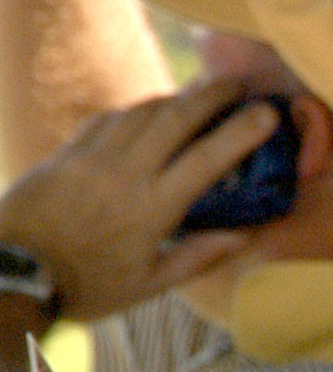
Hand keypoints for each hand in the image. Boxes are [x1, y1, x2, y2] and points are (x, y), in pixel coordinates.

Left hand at [0, 80, 267, 319]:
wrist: (10, 271)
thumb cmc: (84, 286)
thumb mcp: (147, 286)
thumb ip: (197, 258)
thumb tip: (243, 237)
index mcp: (152, 208)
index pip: (207, 157)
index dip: (242, 130)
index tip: (267, 111)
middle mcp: (125, 173)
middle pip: (176, 117)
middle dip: (212, 94)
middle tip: (236, 85)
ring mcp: (92, 157)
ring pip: (142, 111)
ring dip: (175, 97)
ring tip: (197, 94)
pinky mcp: (67, 152)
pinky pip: (109, 119)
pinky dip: (136, 110)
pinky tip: (147, 112)